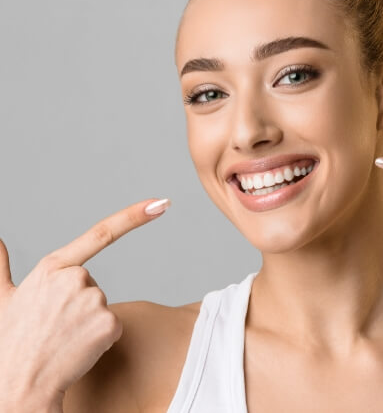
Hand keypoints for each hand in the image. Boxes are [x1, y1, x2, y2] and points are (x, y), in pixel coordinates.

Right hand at [0, 198, 170, 409]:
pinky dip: (101, 339)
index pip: (100, 234)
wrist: (20, 386)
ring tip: (62, 338)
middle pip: (93, 285)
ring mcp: (94, 300)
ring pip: (102, 307)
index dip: (134, 216)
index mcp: (53, 267)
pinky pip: (114, 326)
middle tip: (55, 326)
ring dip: (88, 322)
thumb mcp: (2, 299)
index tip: (161, 203)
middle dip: (79, 303)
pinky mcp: (108, 323)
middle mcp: (75, 278)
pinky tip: (78, 349)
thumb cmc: (10, 343)